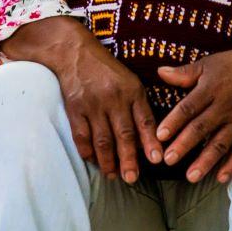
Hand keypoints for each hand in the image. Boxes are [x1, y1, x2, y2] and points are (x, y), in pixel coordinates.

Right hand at [3, 17, 162, 183]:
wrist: (75, 52)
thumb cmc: (107, 70)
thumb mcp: (130, 81)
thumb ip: (139, 106)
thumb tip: (149, 138)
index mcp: (132, 90)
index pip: (144, 119)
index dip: (151, 141)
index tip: (157, 159)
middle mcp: (114, 98)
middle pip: (124, 134)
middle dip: (129, 159)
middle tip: (132, 178)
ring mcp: (93, 104)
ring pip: (102, 140)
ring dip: (108, 161)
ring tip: (113, 175)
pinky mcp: (75, 109)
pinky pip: (82, 137)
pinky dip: (88, 152)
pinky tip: (94, 162)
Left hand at [154, 35, 231, 183]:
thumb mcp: (208, 64)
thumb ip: (184, 73)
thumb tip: (159, 72)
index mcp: (211, 89)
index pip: (189, 108)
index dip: (174, 122)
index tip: (159, 136)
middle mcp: (225, 106)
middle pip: (201, 128)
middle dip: (184, 145)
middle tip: (168, 159)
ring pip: (220, 143)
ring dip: (205, 161)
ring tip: (191, 176)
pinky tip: (220, 178)